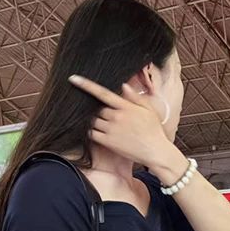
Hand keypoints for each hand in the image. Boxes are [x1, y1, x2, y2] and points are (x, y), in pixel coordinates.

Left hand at [68, 76, 182, 178]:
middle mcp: (117, 116)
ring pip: (94, 122)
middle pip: (99, 110)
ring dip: (98, 123)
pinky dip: (94, 133)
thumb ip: (135, 98)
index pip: (103, 93)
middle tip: (112, 119)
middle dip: (102, 113)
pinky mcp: (108, 142)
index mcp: (126, 107)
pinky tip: (103, 135)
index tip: (73, 78)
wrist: (156, 152)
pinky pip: (92, 134)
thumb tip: (124, 86)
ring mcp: (112, 129)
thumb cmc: (154, 131)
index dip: (87, 85)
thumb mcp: (149, 111)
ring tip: (110, 129)